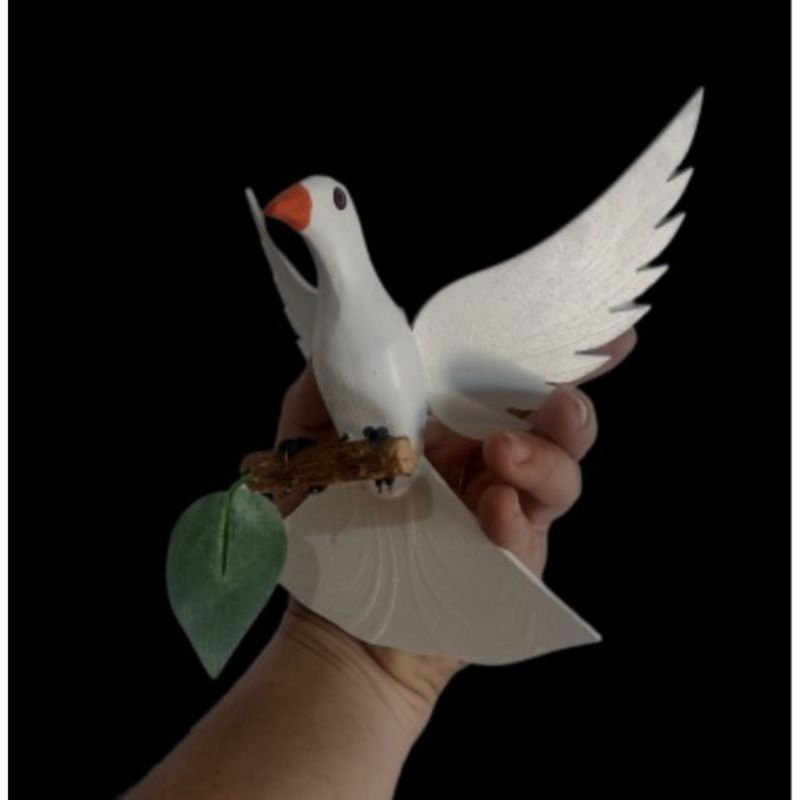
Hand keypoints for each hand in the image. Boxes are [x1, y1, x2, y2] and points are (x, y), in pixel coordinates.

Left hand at [272, 331, 635, 724]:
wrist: (333, 627)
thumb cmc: (319, 534)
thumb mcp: (304, 450)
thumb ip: (321, 391)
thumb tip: (342, 336)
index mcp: (441, 423)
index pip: (494, 377)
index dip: (525, 349)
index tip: (554, 319)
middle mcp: (481, 458)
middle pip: (548, 417)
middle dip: (567, 400)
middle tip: (558, 396)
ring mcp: (502, 506)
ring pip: (561, 469)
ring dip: (546, 455)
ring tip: (505, 454)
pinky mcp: (510, 557)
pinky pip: (533, 529)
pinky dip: (519, 515)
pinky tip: (494, 510)